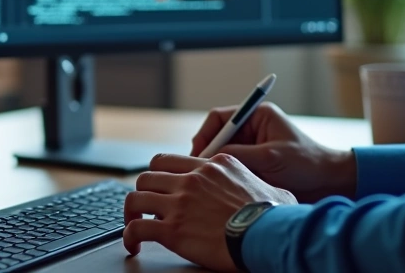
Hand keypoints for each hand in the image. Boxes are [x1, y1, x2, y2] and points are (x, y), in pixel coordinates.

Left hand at [124, 153, 296, 270]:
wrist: (268, 236)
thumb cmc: (274, 217)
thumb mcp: (272, 188)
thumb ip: (257, 184)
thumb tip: (269, 192)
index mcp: (212, 166)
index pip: (170, 160)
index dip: (160, 174)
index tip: (161, 187)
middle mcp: (192, 179)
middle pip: (148, 176)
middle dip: (143, 191)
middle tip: (145, 205)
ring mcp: (179, 203)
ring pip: (136, 197)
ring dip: (131, 212)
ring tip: (133, 224)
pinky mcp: (172, 229)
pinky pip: (137, 228)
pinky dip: (130, 237)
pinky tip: (133, 245)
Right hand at [192, 102, 355, 202]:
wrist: (329, 183)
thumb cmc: (306, 164)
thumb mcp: (270, 156)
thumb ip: (238, 154)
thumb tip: (208, 158)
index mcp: (257, 116)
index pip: (219, 118)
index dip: (206, 135)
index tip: (199, 154)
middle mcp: (252, 129)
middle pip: (218, 137)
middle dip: (208, 153)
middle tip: (199, 171)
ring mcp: (252, 148)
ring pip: (223, 155)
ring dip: (218, 166)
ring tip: (212, 181)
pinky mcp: (254, 165)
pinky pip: (232, 168)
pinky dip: (227, 176)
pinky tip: (224, 187)